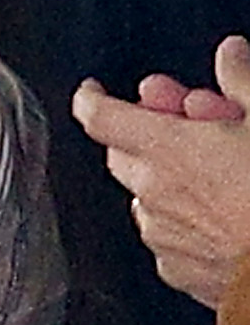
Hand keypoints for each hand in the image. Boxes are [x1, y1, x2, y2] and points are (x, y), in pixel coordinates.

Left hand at [74, 37, 249, 307]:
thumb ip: (241, 82)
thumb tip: (229, 54)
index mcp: (166, 149)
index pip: (100, 116)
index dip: (90, 98)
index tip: (93, 90)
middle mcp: (152, 194)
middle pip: (120, 155)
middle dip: (140, 135)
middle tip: (180, 125)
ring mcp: (161, 236)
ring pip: (143, 197)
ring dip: (163, 180)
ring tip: (213, 174)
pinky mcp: (177, 271)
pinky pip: (165, 237)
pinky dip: (181, 221)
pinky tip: (219, 215)